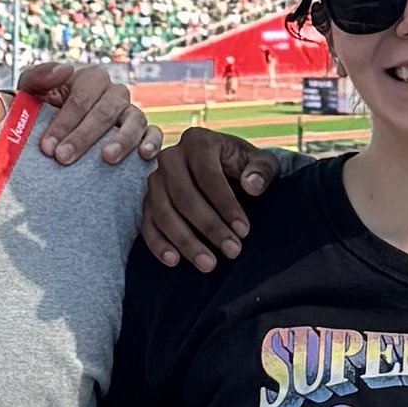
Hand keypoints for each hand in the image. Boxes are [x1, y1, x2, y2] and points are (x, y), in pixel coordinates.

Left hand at [11, 57, 153, 171]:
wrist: (56, 138)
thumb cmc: (42, 111)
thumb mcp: (30, 90)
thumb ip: (38, 75)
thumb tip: (66, 68)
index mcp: (91, 79)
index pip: (81, 98)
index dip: (64, 122)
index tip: (47, 147)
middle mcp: (114, 94)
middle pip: (105, 111)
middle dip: (83, 136)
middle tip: (63, 158)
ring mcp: (131, 113)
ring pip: (134, 120)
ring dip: (122, 139)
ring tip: (107, 158)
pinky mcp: (143, 132)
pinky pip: (154, 133)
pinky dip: (153, 141)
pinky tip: (144, 155)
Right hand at [139, 125, 269, 272]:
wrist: (222, 169)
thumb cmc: (243, 166)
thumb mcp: (261, 163)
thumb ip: (261, 170)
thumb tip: (252, 185)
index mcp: (197, 141)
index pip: (208, 176)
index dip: (226, 205)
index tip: (244, 231)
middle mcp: (170, 157)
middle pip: (184, 196)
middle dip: (209, 227)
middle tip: (232, 251)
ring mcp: (154, 180)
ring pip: (164, 213)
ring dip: (186, 241)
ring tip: (209, 264)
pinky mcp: (146, 202)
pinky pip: (147, 224)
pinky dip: (158, 244)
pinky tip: (174, 261)